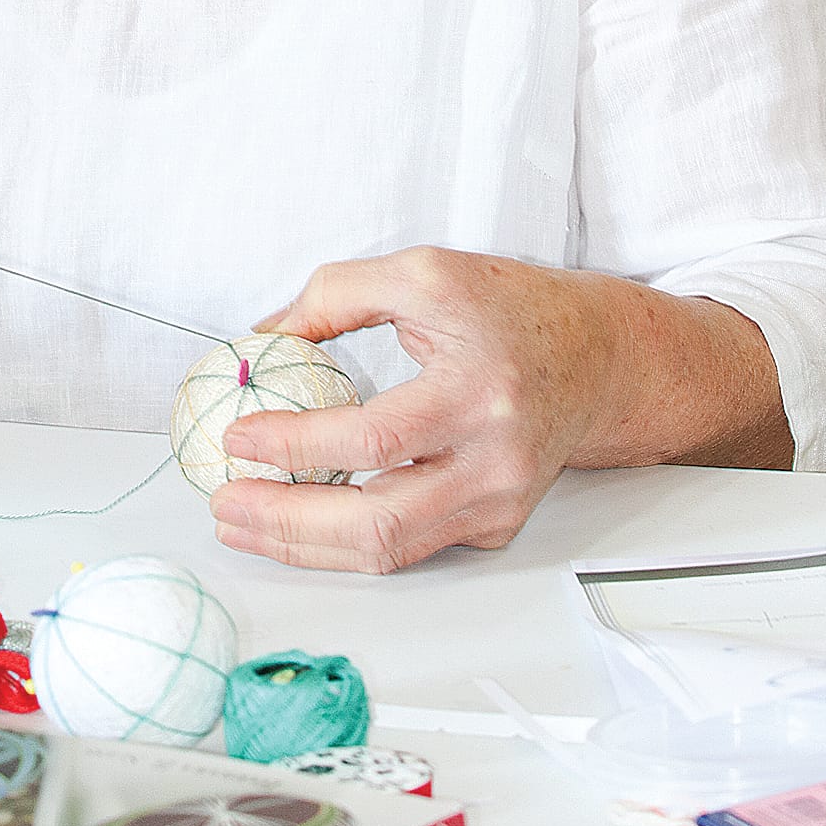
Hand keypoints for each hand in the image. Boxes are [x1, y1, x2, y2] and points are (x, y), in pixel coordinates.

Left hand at [209, 246, 631, 573]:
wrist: (598, 358)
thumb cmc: (513, 310)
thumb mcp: (423, 274)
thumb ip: (337, 295)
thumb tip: (264, 339)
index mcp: (478, 392)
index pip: (375, 438)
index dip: (298, 444)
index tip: (240, 435)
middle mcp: (494, 461)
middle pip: (380, 523)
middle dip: (289, 522)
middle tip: (227, 503)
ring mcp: (498, 504)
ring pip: (390, 552)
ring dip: (306, 545)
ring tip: (246, 521)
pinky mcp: (494, 526)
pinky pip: (410, 548)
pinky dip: (347, 540)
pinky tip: (302, 519)